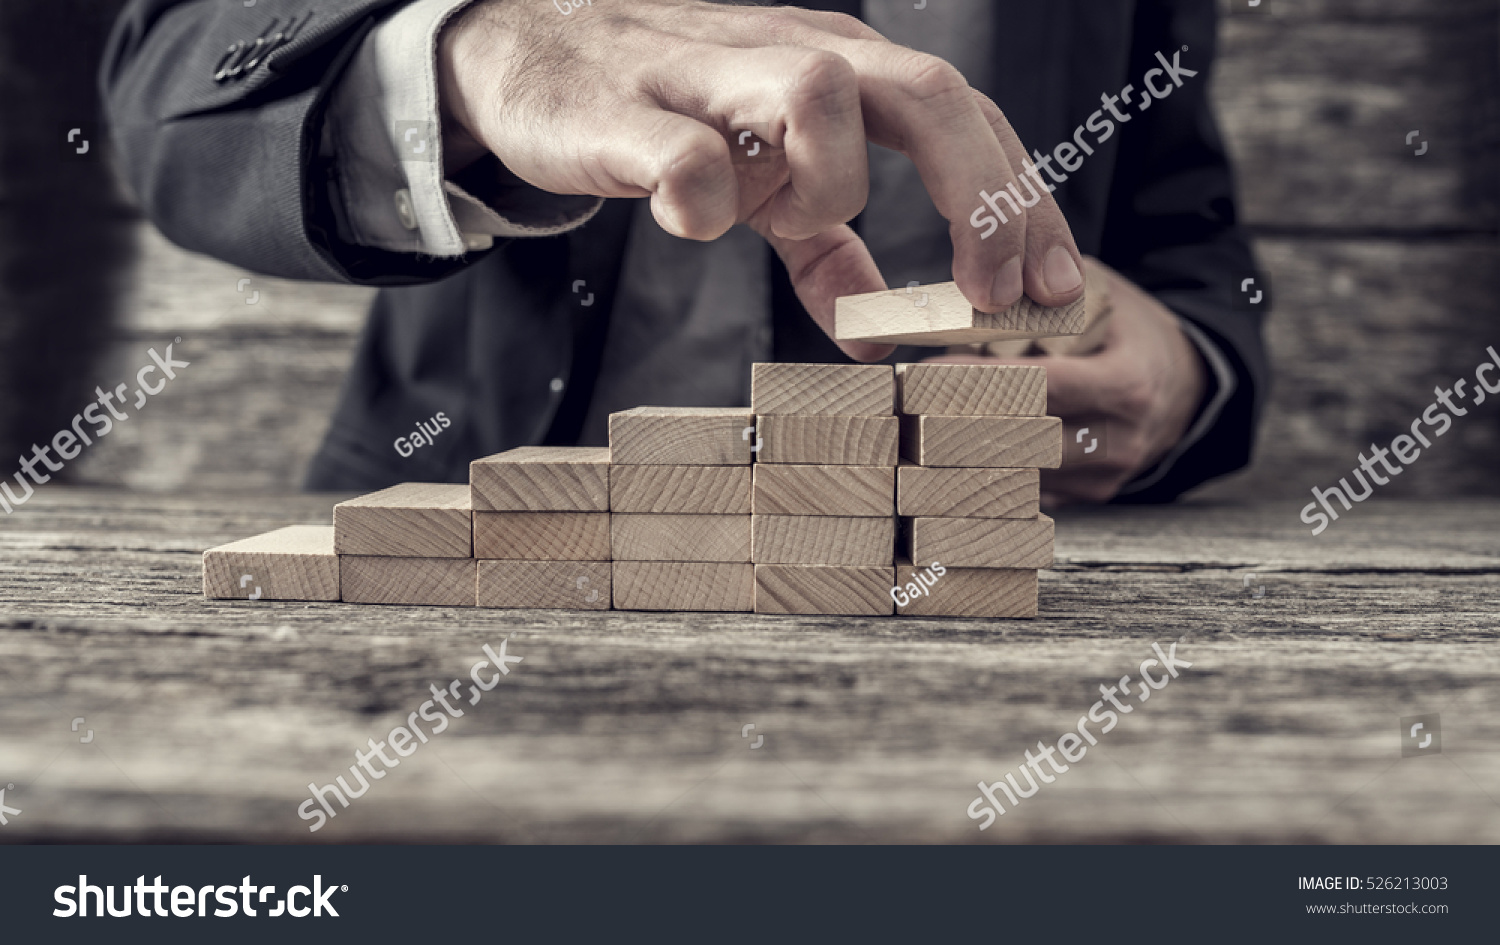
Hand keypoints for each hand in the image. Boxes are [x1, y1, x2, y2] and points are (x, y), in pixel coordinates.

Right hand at [437, 0, 1083, 360]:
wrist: (530, 56)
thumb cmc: (669, 115)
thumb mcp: (763, 184)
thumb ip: (823, 251)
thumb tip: (877, 331)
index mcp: (840, 66)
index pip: (965, 118)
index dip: (1021, 203)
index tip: (1053, 290)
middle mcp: (790, 52)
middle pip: (926, 92)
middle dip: (981, 198)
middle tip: (990, 297)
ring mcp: (708, 74)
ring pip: (818, 94)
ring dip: (827, 187)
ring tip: (775, 219)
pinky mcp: (624, 112)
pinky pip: (688, 155)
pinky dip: (707, 201)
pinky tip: (695, 222)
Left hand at [927, 261, 1208, 505]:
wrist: (1182, 385)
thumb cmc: (1127, 331)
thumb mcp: (1102, 296)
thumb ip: (1046, 297)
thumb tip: (971, 295)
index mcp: (1126, 385)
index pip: (1040, 388)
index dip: (978, 382)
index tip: (924, 373)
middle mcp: (1118, 441)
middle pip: (1021, 440)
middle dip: (958, 422)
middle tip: (903, 404)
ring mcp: (1103, 478)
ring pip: (1017, 474)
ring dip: (963, 451)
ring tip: (915, 423)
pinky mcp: (1087, 499)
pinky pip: (1026, 488)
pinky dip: (987, 468)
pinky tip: (949, 448)